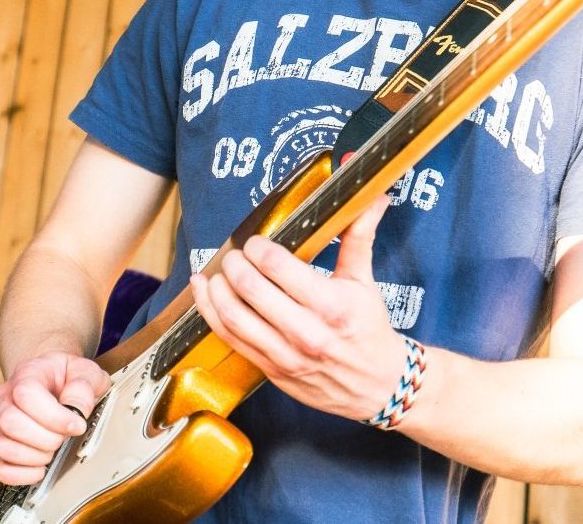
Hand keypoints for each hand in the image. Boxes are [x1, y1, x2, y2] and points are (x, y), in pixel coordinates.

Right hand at [0, 352, 110, 484]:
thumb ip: (82, 387)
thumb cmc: (68, 377)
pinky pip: (2, 469)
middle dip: (46, 438)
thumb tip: (76, 412)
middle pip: (10, 423)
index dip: (54, 416)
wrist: (55, 380)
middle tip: (65, 437)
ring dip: (35, 456)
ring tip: (54, 449)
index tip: (77, 425)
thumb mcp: (85, 371)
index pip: (26, 394)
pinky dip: (24, 474)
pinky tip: (42, 467)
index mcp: (26, 374)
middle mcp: (5, 398)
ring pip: (3, 447)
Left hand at [189, 199, 409, 423]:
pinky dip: (211, 314)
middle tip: (235, 255)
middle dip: (234, 264)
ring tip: (215, 273)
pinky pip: (231, 340)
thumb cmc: (370, 330)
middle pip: (251, 289)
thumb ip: (360, 235)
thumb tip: (371, 197)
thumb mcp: (366, 281)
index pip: (279, 267)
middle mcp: (308, 332)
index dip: (258, 249)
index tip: (255, 242)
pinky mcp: (272, 371)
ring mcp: (287, 355)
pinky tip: (205, 295)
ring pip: (234, 316)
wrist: (378, 385)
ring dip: (215, 290)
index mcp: (332, 306)